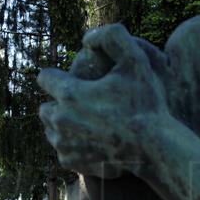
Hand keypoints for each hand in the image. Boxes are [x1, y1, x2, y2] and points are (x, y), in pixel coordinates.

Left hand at [38, 24, 168, 177]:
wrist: (155, 148)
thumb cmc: (147, 103)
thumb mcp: (136, 59)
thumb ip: (112, 36)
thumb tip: (87, 38)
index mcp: (69, 93)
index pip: (45, 77)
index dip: (59, 76)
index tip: (74, 81)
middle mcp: (60, 120)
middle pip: (44, 108)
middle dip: (58, 104)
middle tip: (81, 104)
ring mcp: (64, 144)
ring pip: (52, 131)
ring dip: (64, 126)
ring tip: (85, 123)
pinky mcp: (71, 163)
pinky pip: (62, 151)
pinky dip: (73, 146)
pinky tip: (89, 141)